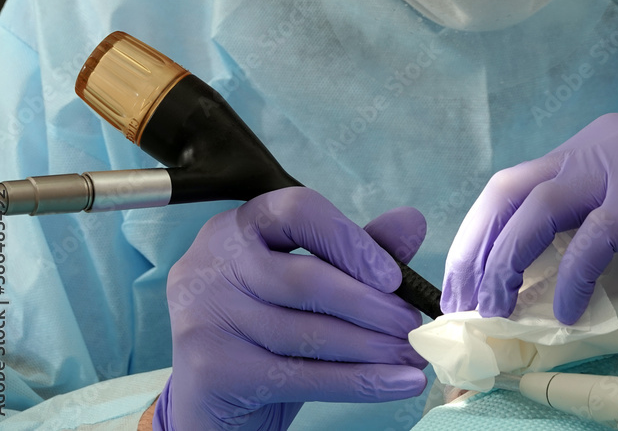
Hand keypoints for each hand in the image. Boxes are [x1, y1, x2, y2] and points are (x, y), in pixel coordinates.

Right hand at [153, 188, 428, 430]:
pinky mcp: (210, 371)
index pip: (297, 211)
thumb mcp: (309, 284)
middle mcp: (211, 264)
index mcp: (237, 228)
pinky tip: (399, 383)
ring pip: (307, 333)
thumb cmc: (266, 334)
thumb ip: (355, 250)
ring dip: (373, 349)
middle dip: (371, 307)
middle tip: (413, 327)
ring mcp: (204, 317)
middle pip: (306, 279)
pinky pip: (302, 377)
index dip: (351, 242)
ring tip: (413, 356)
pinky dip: (361, 382)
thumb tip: (411, 220)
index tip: (393, 278)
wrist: (214, 405)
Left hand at [442, 113, 617, 323]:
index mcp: (594, 146)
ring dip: (504, 263)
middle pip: (507, 189)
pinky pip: (589, 241)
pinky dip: (571, 281)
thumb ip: (596, 227)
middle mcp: (598, 145)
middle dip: (474, 247)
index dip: (480, 231)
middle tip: (462, 300)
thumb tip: (544, 283)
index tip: (466, 279)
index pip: (514, 183)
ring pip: (534, 209)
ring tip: (497, 310)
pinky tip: (569, 315)